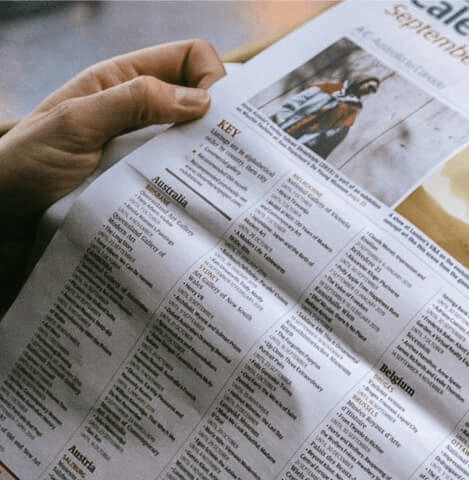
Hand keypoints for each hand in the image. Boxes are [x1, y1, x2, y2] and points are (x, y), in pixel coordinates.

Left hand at [0, 40, 225, 226]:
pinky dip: (197, 192)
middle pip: (201, 104)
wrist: (2, 219)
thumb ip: (133, 102)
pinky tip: (200, 206)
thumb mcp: (75, 123)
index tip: (217, 117)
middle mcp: (138, 113)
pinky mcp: (144, 188)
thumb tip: (202, 101)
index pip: (189, 59)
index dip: (212, 78)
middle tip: (232, 155)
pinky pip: (183, 183)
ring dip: (210, 164)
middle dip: (221, 124)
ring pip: (197, 147)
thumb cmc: (24, 165)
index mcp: (122, 83)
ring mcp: (143, 152)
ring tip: (218, 188)